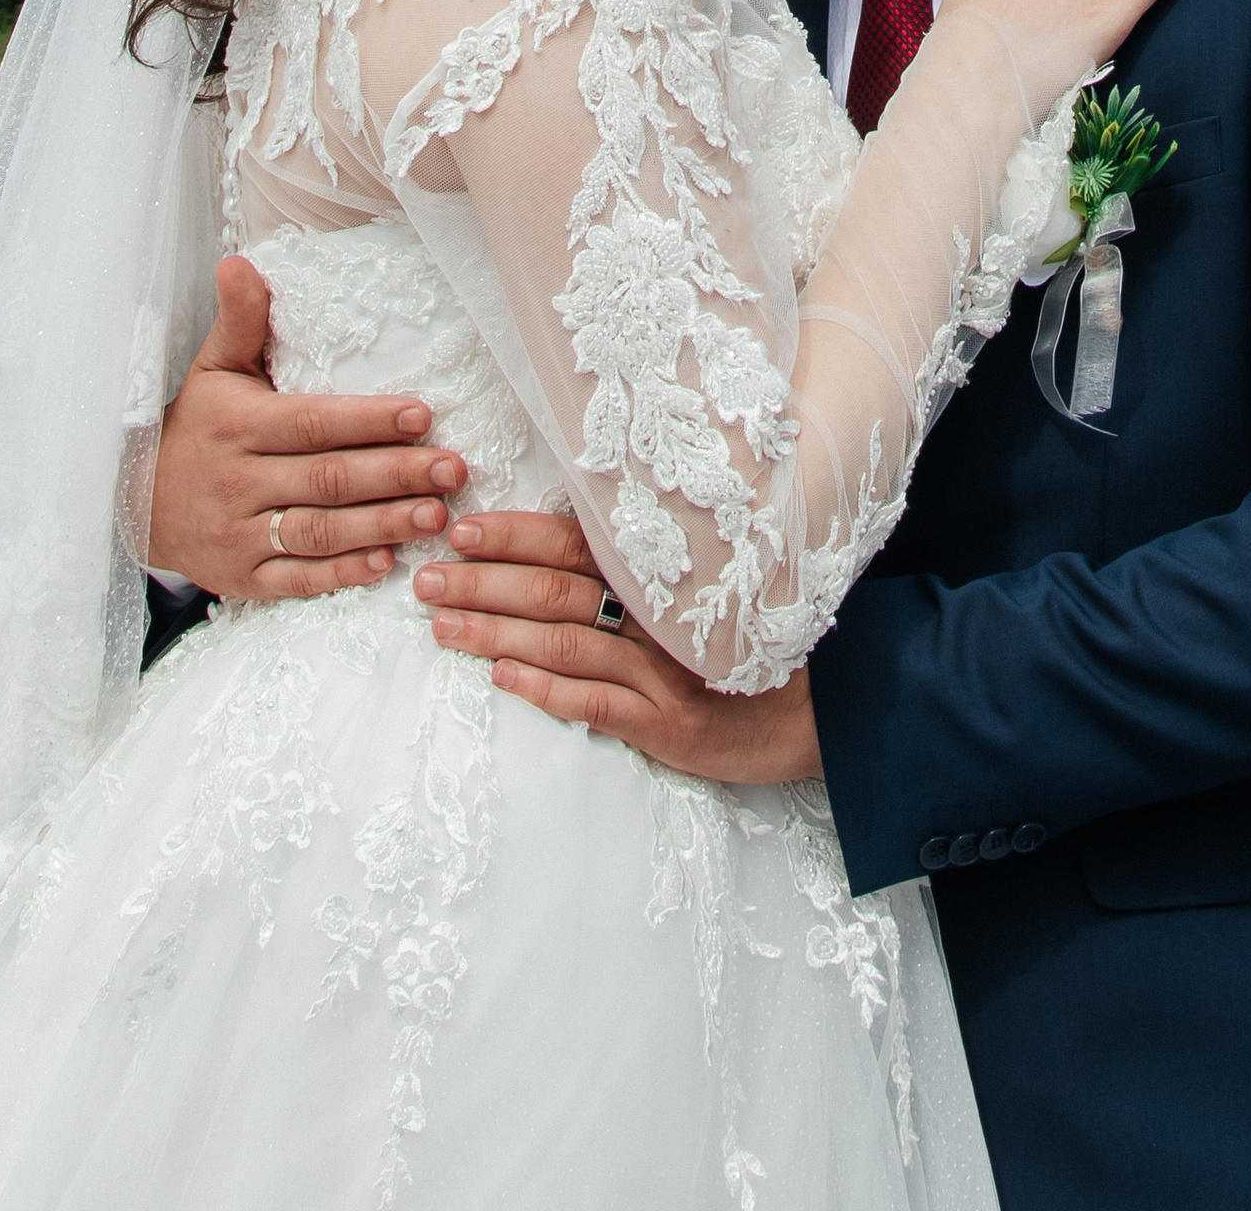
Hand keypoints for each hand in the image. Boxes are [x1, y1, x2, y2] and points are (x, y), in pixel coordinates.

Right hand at [147, 255, 467, 600]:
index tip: (423, 415)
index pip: (312, 423)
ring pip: (319, 532)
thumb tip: (239, 262)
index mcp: (239, 426)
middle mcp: (239, 482)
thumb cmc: (197, 426)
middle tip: (452, 470)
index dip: (368, 420)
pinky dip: (342, 574)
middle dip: (395, 475)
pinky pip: (297, 579)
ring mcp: (240, 535)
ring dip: (381, 525)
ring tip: (436, 516)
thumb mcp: (213, 368)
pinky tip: (387, 563)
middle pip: (327, 479)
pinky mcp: (243, 579)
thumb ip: (240, 319)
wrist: (137, 503)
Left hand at [419, 510, 823, 782]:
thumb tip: (562, 545)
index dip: (517, 533)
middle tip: (426, 577)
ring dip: (495, 632)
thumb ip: (642, 569)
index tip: (462, 526)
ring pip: (566, 642)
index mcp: (660, 571)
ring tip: (441, 627)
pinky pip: (596, 704)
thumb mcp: (702, 590)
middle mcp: (658, 611)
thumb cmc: (752, 640)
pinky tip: (501, 679)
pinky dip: (545, 689)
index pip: (576, 541)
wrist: (824, 706)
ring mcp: (663, 668)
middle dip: (484, 582)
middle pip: (557, 589)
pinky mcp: (670, 724)